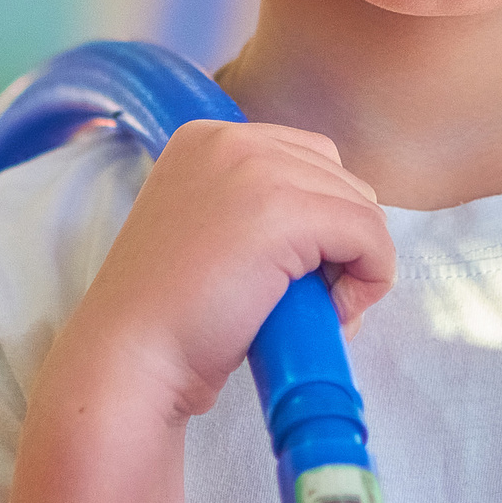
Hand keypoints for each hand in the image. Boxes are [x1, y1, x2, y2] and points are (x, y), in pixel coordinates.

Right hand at [49, 121, 394, 423]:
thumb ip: (255, 208)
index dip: (316, 221)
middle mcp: (229, 139)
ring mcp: (256, 170)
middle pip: (339, 179)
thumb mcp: (207, 232)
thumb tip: (345, 224)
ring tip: (311, 314)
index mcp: (205, 139)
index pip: (307, 159)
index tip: (289, 276)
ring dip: (355, 265)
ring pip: (361, 208)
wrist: (130, 363)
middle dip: (339, 241)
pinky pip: (370, 237)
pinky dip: (371, 280)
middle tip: (305, 301)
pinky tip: (334, 316)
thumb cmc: (169, 321)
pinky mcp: (285, 212)